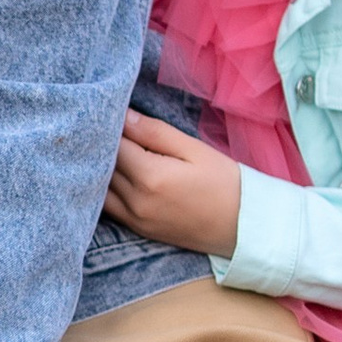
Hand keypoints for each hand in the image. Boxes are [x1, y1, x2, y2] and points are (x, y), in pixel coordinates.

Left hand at [104, 111, 243, 256]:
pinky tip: (112, 175)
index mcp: (150, 176)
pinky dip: (104, 189)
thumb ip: (155, 132)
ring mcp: (134, 218)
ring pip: (99, 188)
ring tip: (107, 150)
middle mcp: (136, 200)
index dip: (108, 126)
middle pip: (102, 166)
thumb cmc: (224, 183)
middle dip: (101, 146)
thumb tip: (123, 115)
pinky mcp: (137, 229)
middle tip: (105, 127)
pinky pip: (108, 207)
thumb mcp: (194, 149)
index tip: (109, 113)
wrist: (242, 227)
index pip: (113, 144)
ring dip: (100, 169)